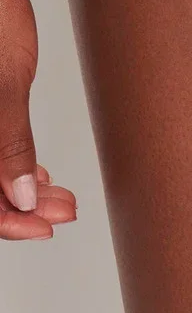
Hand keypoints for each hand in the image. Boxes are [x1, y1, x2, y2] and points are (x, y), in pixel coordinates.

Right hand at [0, 0, 76, 238]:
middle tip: (63, 210)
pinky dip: (10, 164)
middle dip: (21, 207)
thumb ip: (10, 144)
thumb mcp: (7, 84)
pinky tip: (38, 172)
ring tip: (60, 196)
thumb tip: (23, 197)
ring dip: (20, 187)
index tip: (44, 227)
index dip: (6, 222)